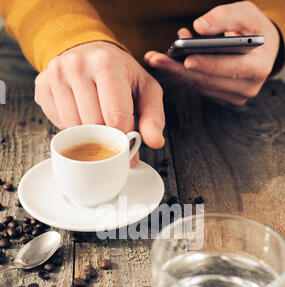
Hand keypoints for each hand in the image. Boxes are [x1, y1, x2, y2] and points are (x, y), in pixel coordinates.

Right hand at [35, 41, 164, 165]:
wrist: (87, 49)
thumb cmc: (119, 72)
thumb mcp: (145, 89)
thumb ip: (153, 116)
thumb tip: (154, 142)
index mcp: (106, 64)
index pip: (115, 116)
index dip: (123, 140)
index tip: (127, 151)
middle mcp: (77, 66)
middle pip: (93, 124)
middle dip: (106, 139)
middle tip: (113, 139)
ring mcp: (56, 75)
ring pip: (73, 127)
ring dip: (88, 135)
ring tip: (98, 124)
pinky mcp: (42, 86)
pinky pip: (58, 123)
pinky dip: (72, 128)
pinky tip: (81, 116)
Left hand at [144, 1, 279, 105]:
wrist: (263, 48)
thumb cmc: (255, 29)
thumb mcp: (247, 14)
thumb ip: (225, 17)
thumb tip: (199, 27)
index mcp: (258, 68)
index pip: (230, 68)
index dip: (207, 64)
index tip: (186, 59)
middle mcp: (247, 88)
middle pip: (208, 81)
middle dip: (180, 70)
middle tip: (157, 60)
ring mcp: (234, 96)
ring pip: (200, 87)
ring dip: (176, 73)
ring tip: (156, 59)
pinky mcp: (222, 98)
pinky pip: (199, 88)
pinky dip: (182, 75)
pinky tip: (168, 63)